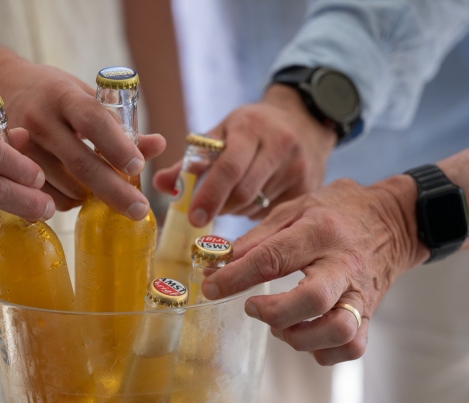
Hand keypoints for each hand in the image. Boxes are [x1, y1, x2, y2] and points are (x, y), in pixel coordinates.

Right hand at [0, 63, 165, 218]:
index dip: (117, 146)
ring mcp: (21, 146)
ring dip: (90, 197)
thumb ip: (120, 124)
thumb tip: (158, 145)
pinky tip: (73, 189)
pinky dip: (67, 200)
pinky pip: (46, 197)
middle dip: (114, 190)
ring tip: (102, 189)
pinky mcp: (8, 168)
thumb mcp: (86, 98)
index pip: (94, 121)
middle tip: (139, 210)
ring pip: (64, 187)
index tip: (138, 167)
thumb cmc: (55, 95)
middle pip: (81, 163)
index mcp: (64, 96)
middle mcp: (39, 120)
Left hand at [152, 84, 335, 226]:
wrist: (305, 119)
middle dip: (220, 207)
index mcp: (251, 129)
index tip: (194, 217)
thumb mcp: (222, 132)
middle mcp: (279, 146)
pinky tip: (256, 197)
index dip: (209, 195)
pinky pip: (273, 211)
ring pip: (256, 204)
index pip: (228, 168)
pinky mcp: (308, 186)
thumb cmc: (253, 127)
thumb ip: (191, 160)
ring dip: (236, 209)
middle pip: (243, 192)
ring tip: (233, 196)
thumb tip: (160, 184)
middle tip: (206, 211)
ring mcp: (297, 167)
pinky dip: (256, 211)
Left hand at [200, 177, 426, 364]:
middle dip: (274, 312)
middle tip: (253, 308)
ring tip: (281, 326)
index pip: (273, 259)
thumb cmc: (337, 212)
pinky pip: (351, 347)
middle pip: (312, 300)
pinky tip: (306, 336)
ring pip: (337, 331)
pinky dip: (323, 351)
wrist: (395, 220)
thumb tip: (216, 265)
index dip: (236, 277)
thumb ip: (255, 239)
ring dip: (300, 337)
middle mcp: (343, 265)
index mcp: (320, 231)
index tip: (210, 287)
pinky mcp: (370, 313)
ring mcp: (361, 293)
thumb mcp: (295, 209)